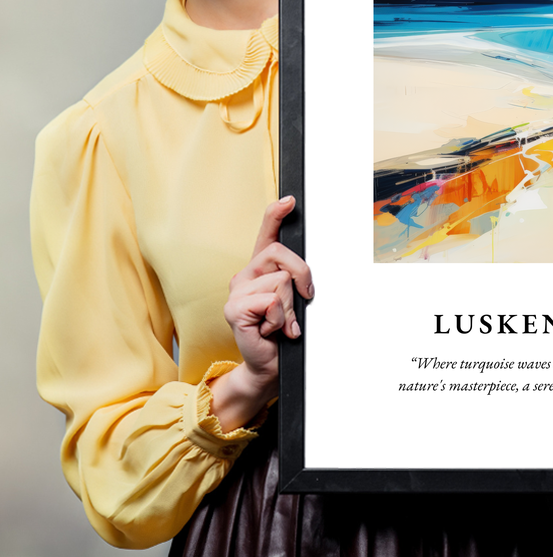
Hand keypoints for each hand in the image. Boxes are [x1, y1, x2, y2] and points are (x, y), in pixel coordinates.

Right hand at [209, 196, 313, 430]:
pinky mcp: (234, 309)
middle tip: (303, 300)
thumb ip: (295, 281)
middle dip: (302, 276)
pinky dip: (280, 319)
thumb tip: (305, 273)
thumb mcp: (294, 300)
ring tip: (281, 323)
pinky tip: (271, 330)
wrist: (269, 365)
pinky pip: (271, 301)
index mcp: (260, 270)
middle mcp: (245, 275)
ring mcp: (236, 291)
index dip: (276, 214)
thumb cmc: (283, 332)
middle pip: (281, 254)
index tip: (290, 200)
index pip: (266, 234)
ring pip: (280, 281)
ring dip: (290, 307)